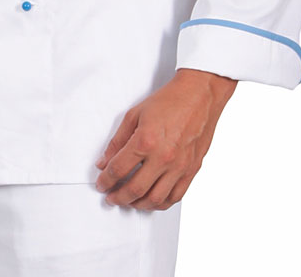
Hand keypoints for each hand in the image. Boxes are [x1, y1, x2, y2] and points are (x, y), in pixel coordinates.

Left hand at [94, 68, 236, 210]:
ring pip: (155, 199)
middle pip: (135, 189)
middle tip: (111, 197)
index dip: (105, 180)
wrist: (198, 96)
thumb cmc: (168, 101)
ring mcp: (179, 166)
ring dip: (138, 205)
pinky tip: (151, 200)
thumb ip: (117, 141)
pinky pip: (175, 196)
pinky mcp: (191, 170)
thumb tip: (104, 162)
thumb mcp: (134, 115)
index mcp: (145, 141)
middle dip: (118, 197)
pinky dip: (161, 203)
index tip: (101, 184)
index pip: (118, 169)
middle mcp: (163, 157)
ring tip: (129, 202)